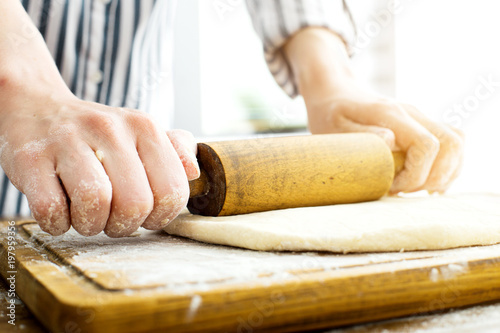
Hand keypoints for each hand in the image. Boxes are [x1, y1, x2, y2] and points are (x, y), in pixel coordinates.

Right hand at [0, 88, 198, 236]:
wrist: (39, 109)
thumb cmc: (99, 135)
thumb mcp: (142, 133)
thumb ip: (175, 151)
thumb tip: (193, 173)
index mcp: (144, 126)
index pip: (172, 190)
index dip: (161, 216)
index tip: (146, 215)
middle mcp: (110, 128)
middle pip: (135, 203)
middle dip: (125, 225)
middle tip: (113, 219)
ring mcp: (68, 140)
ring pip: (95, 204)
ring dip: (91, 225)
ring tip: (87, 215)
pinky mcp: (31, 158)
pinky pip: (52, 210)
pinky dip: (58, 224)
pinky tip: (61, 211)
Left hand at [284, 27, 463, 193]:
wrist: (334, 92)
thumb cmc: (329, 113)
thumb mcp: (334, 126)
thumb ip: (363, 134)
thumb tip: (392, 142)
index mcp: (391, 114)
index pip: (427, 145)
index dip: (416, 174)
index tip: (392, 188)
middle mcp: (412, 113)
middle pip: (452, 143)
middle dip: (437, 177)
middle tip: (407, 192)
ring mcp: (419, 118)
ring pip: (456, 142)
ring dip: (446, 172)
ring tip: (420, 189)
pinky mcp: (420, 125)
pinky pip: (450, 142)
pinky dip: (447, 165)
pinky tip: (427, 180)